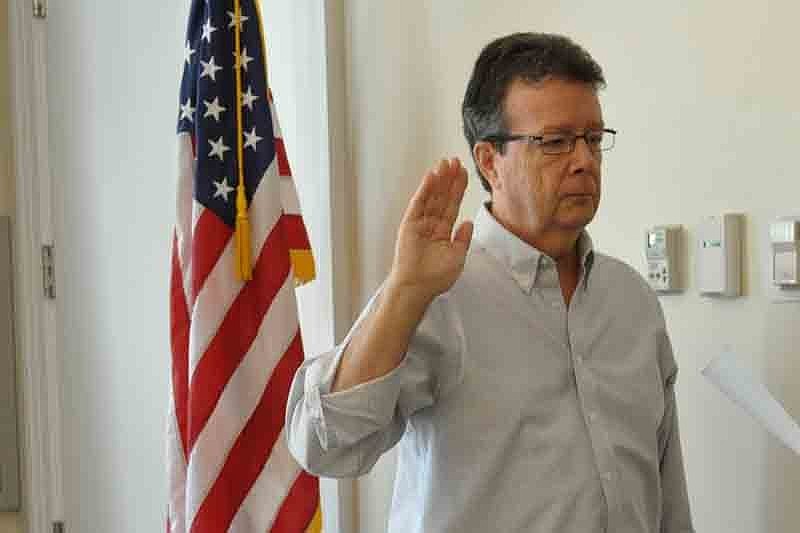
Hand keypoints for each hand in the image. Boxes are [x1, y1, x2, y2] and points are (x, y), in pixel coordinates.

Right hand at [386, 158, 472, 302]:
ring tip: (446, 163)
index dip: (459, 189)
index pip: (452, 205)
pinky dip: (425, 189)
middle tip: (456, 160)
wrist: (418, 287)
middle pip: (442, 197)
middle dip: (449, 179)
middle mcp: (431, 225)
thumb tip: (468, 222)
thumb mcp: (458, 257)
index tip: (464, 173)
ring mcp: (420, 223)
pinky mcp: (409, 223)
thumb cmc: (435, 278)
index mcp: (443, 232)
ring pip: (431, 196)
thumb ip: (463, 238)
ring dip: (438, 179)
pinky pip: (419, 202)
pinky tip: (432, 176)